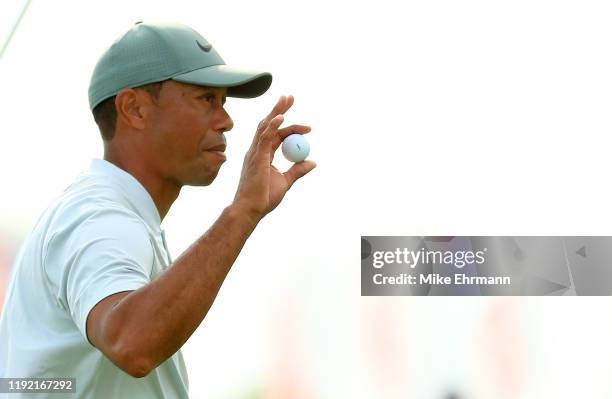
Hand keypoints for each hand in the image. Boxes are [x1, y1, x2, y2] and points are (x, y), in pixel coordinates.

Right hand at [233, 95, 315, 219]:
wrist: (251, 209)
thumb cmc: (264, 198)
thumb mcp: (286, 181)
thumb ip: (298, 170)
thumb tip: (313, 162)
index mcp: (262, 155)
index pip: (276, 135)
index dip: (290, 127)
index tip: (307, 127)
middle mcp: (256, 151)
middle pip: (268, 124)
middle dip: (279, 109)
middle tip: (289, 97)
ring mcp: (255, 153)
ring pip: (266, 127)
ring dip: (278, 111)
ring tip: (287, 99)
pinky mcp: (257, 158)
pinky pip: (265, 138)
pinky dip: (273, 126)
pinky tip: (282, 117)